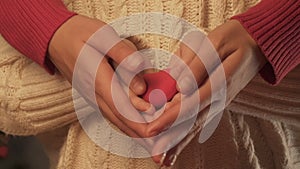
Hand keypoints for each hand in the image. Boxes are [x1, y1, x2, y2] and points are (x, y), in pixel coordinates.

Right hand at [48, 15, 151, 138]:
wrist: (55, 39)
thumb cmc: (80, 34)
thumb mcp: (102, 35)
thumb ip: (123, 54)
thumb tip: (138, 74)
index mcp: (98, 80)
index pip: (122, 108)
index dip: (140, 122)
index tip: (157, 131)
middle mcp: (94, 94)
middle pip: (121, 120)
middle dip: (141, 135)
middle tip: (159, 149)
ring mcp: (93, 97)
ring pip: (116, 121)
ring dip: (134, 133)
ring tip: (151, 144)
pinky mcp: (93, 96)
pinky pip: (111, 115)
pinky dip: (125, 125)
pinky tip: (135, 130)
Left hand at [148, 20, 266, 164]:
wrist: (256, 44)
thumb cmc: (234, 39)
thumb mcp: (216, 43)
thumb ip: (198, 65)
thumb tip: (182, 88)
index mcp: (219, 82)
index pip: (191, 104)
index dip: (170, 117)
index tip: (152, 130)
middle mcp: (220, 98)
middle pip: (193, 122)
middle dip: (172, 139)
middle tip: (155, 156)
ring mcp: (219, 103)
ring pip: (196, 126)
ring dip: (179, 143)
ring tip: (164, 159)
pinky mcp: (217, 103)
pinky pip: (200, 121)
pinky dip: (188, 135)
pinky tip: (178, 146)